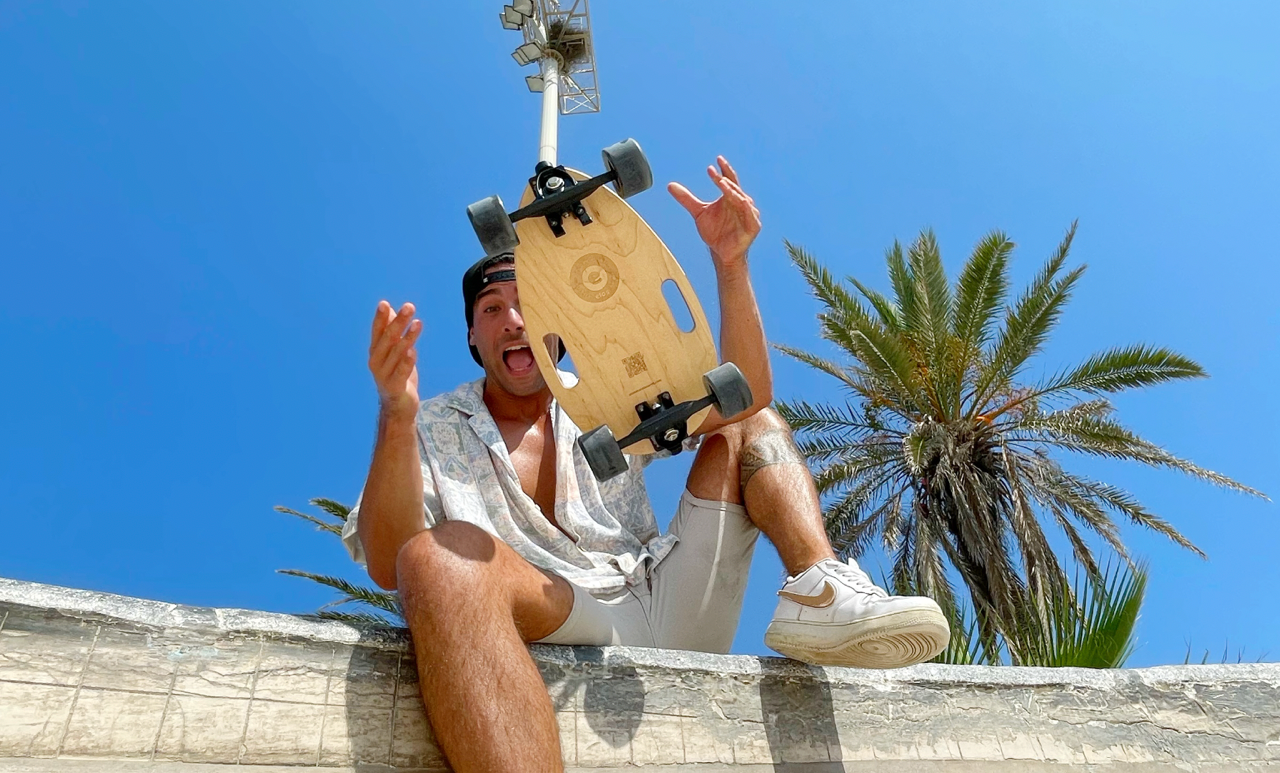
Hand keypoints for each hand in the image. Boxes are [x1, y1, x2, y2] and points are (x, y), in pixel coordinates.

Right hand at [368, 301, 421, 419]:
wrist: (398, 406)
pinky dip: (406, 362)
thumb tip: (392, 310)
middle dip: (398, 322)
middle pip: (387, 339)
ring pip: (396, 353)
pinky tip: (413, 351)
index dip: (380, 318)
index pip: (377, 331)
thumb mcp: (394, 352)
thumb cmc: (397, 375)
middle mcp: (376, 361)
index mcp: (376, 351)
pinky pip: (401, 372)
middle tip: (409, 307)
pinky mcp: (394, 387)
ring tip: (417, 324)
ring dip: (407, 338)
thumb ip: (392, 332)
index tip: (385, 304)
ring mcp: (383, 375)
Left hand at [668, 156, 760, 269]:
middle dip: (724, 180)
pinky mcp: (753, 226)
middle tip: (714, 173)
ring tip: (722, 184)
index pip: (728, 179)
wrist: (721, 253)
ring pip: (741, 199)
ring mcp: (749, 213)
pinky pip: (750, 215)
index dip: (723, 170)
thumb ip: (686, 199)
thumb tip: (670, 185)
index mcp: (730, 197)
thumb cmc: (715, 231)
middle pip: (733, 187)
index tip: (716, 160)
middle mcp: (742, 202)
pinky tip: (740, 201)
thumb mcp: (698, 212)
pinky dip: (745, 207)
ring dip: (732, 191)